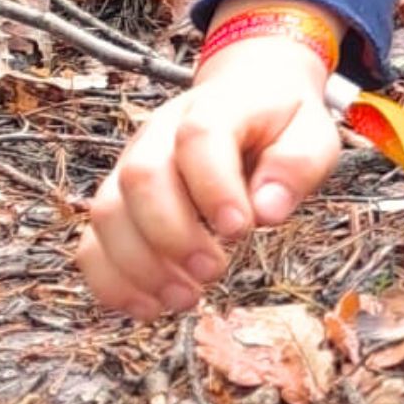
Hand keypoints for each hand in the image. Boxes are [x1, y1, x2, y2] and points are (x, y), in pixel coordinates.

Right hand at [75, 0, 342, 317]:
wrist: (246, 96)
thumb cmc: (279, 124)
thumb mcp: (311, 131)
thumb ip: (296, 163)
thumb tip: (268, 210)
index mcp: (213, 107)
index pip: (199, 138)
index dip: (214, 187)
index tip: (241, 229)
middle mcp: (160, 135)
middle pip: (141, 176)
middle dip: (172, 234)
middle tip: (213, 271)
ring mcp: (130, 167)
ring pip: (108, 213)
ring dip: (140, 265)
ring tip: (186, 299)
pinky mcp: (119, 203)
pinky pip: (92, 243)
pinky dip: (112, 282)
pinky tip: (149, 307)